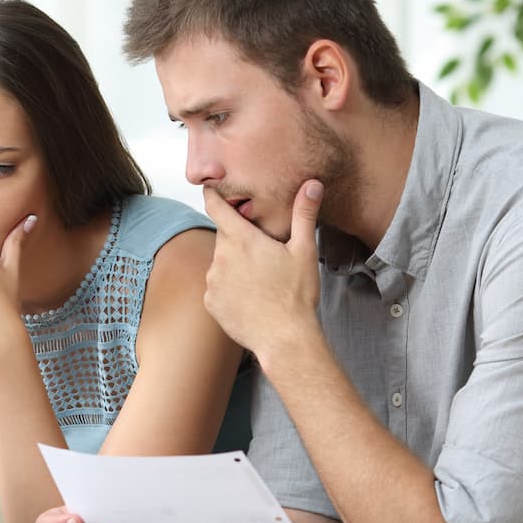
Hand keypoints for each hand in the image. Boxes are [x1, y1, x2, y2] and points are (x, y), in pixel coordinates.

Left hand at [202, 180, 323, 357]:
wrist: (284, 338)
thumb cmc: (296, 295)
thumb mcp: (304, 251)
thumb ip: (304, 214)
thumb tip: (312, 184)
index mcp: (242, 240)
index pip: (217, 207)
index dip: (213, 195)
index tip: (210, 188)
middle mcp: (221, 258)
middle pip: (224, 237)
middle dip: (238, 238)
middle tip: (261, 250)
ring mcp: (213, 282)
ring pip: (221, 263)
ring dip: (234, 264)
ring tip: (260, 279)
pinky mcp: (211, 303)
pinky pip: (217, 287)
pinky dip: (229, 287)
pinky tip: (250, 296)